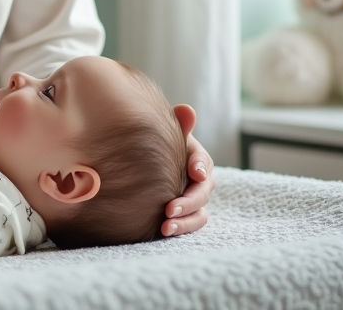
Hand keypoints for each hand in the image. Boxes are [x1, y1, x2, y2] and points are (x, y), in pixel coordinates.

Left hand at [162, 105, 214, 236]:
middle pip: (203, 192)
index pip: (203, 161)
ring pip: (199, 213)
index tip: (196, 173)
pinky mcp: (183, 214)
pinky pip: (189, 224)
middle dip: (189, 201)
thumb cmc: (154, 144)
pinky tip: (164, 231)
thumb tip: (186, 110)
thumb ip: (176, 124)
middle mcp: (198, 180)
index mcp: (195, 157)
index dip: (201, 166)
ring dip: (186, 221)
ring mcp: (192, 198)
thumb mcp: (164, 132)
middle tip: (170, 208)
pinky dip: (181, 228)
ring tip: (166, 227)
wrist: (139, 161)